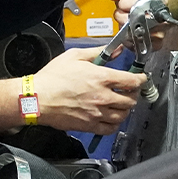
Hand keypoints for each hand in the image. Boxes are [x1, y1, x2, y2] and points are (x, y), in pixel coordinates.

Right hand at [32, 47, 146, 134]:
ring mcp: (97, 113)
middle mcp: (102, 97)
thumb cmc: (52, 78)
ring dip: (125, 109)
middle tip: (129, 91)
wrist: (37, 98)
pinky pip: (110, 128)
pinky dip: (115, 123)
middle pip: (130, 100)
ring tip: (121, 104)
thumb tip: (115, 50)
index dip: (140, 79)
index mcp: (101, 78)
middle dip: (133, 94)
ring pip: (122, 115)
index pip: (131, 81)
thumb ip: (98, 52)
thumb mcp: (74, 56)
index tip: (141, 78)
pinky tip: (111, 117)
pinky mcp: (89, 125)